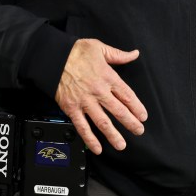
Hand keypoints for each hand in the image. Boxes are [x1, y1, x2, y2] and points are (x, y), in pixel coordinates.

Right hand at [54, 38, 147, 153]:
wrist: (52, 58)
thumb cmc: (76, 52)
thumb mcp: (100, 48)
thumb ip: (119, 55)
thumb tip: (134, 54)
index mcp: (108, 77)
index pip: (127, 95)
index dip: (137, 107)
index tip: (143, 116)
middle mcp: (98, 91)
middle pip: (118, 111)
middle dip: (130, 123)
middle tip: (139, 131)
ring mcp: (85, 102)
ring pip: (102, 122)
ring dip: (113, 135)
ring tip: (122, 145)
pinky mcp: (71, 109)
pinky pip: (82, 127)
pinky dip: (90, 139)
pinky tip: (97, 148)